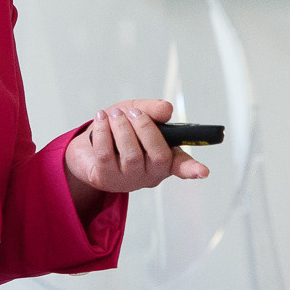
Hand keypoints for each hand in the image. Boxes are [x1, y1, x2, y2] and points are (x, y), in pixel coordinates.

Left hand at [64, 100, 208, 217]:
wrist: (86, 146)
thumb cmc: (117, 130)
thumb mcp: (137, 113)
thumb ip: (152, 110)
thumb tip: (167, 109)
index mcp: (164, 158)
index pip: (182, 166)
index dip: (193, 169)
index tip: (203, 171)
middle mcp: (150, 173)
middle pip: (158, 155)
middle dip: (145, 128)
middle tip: (132, 112)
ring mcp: (128, 180)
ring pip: (131, 154)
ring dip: (121, 128)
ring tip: (114, 114)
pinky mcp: (105, 179)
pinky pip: (106, 154)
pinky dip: (103, 132)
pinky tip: (101, 120)